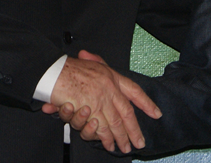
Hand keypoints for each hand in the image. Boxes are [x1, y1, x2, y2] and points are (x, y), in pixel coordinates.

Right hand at [43, 50, 159, 152]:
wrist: (54, 71)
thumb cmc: (69, 67)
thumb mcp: (90, 61)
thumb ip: (97, 64)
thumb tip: (99, 65)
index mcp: (112, 76)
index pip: (135, 91)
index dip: (146, 103)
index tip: (156, 114)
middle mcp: (110, 89)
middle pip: (127, 113)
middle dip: (134, 130)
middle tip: (140, 143)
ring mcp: (101, 101)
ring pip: (115, 124)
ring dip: (120, 138)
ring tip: (125, 148)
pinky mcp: (90, 112)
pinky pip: (101, 129)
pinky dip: (105, 138)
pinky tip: (109, 145)